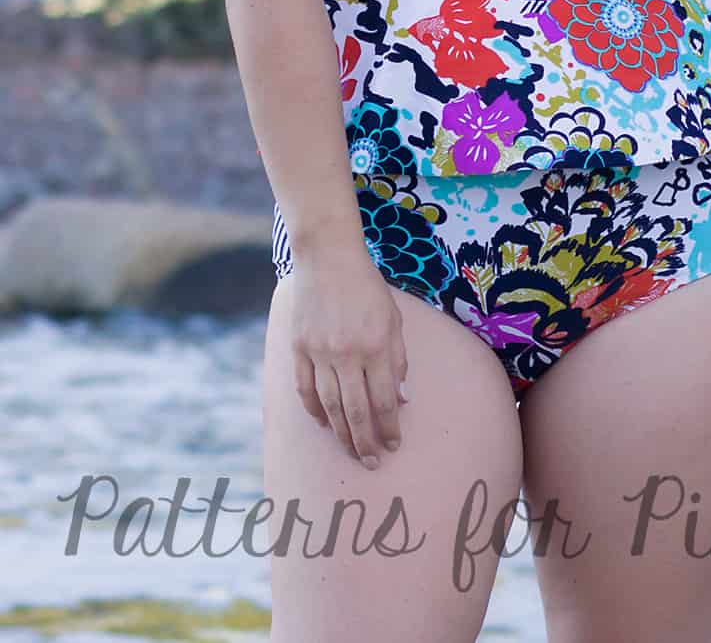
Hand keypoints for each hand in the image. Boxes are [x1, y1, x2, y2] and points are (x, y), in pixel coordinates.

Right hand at [289, 244, 408, 470]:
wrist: (328, 257)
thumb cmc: (367, 287)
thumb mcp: (394, 319)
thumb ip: (398, 359)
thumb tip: (400, 399)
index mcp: (377, 346)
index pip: (384, 401)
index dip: (390, 428)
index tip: (394, 444)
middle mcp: (348, 353)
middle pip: (357, 412)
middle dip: (366, 443)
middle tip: (373, 462)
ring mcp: (320, 352)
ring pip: (330, 406)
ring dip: (342, 434)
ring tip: (351, 452)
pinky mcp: (299, 347)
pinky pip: (305, 389)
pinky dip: (314, 410)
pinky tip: (324, 423)